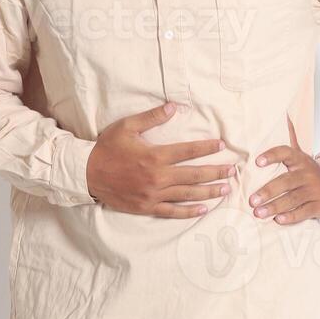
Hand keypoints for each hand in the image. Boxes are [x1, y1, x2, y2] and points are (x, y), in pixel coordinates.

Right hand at [85, 102, 235, 217]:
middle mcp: (157, 177)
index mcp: (154, 156)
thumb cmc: (107, 148)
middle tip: (233, 171)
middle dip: (216, 172)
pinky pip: (172, 211)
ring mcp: (152, 194)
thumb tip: (174, 107)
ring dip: (209, 192)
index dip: (207, 147)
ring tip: (226, 190)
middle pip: (194, 175)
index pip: (188, 151)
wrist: (86, 174)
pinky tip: (203, 209)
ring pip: (187, 194)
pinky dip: (189, 211)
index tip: (222, 145)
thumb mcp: (127, 127)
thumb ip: (152, 117)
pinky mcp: (146, 207)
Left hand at [247, 116, 319, 223]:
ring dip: (275, 206)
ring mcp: (315, 190)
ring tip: (259, 213)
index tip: (257, 162)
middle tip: (252, 200)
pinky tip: (279, 220)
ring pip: (293, 198)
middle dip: (268, 191)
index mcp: (300, 160)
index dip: (272, 156)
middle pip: (286, 181)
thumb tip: (285, 115)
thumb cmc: (312, 174)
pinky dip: (292, 216)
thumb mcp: (302, 156)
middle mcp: (308, 174)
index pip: (286, 153)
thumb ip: (291, 139)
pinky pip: (304, 211)